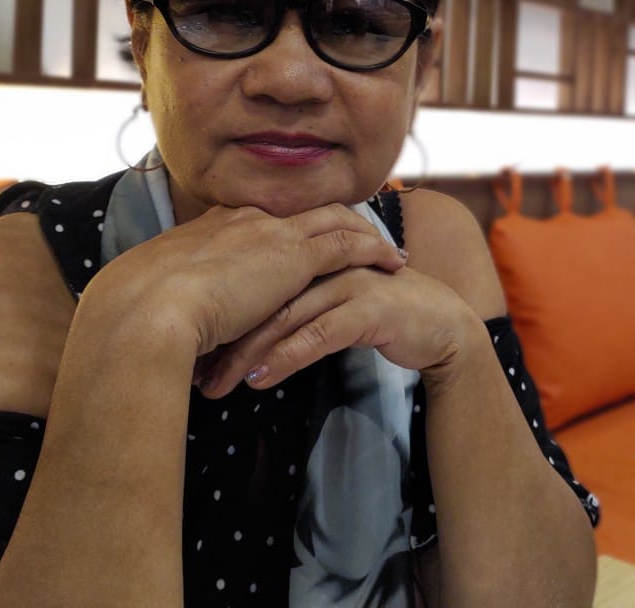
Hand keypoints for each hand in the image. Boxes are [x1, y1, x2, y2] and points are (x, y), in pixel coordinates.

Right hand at [86, 203, 407, 363]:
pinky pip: (348, 245)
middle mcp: (246, 219)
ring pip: (335, 221)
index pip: (263, 218)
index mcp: (211, 226)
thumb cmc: (140, 314)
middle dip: (335, 219)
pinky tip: (392, 262)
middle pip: (304, 210)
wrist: (147, 308)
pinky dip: (373, 250)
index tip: (305, 235)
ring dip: (364, 233)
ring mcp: (272, 233)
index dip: (290, 225)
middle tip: (361, 232)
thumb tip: (179, 326)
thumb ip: (179, 304)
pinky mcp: (296, 257)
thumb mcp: (157, 300)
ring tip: (387, 249)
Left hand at [194, 262, 484, 396]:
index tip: (191, 346)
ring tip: (217, 383)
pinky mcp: (369, 308)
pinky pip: (318, 334)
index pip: (254, 277)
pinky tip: (261, 380)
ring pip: (285, 315)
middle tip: (195, 373)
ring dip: (247, 352)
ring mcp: (348, 281)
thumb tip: (238, 330)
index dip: (220, 311)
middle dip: (225, 337)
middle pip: (261, 296)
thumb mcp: (327, 303)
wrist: (442, 326)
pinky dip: (286, 357)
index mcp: (310, 252)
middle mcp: (326, 260)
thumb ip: (290, 303)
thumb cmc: (380, 314)